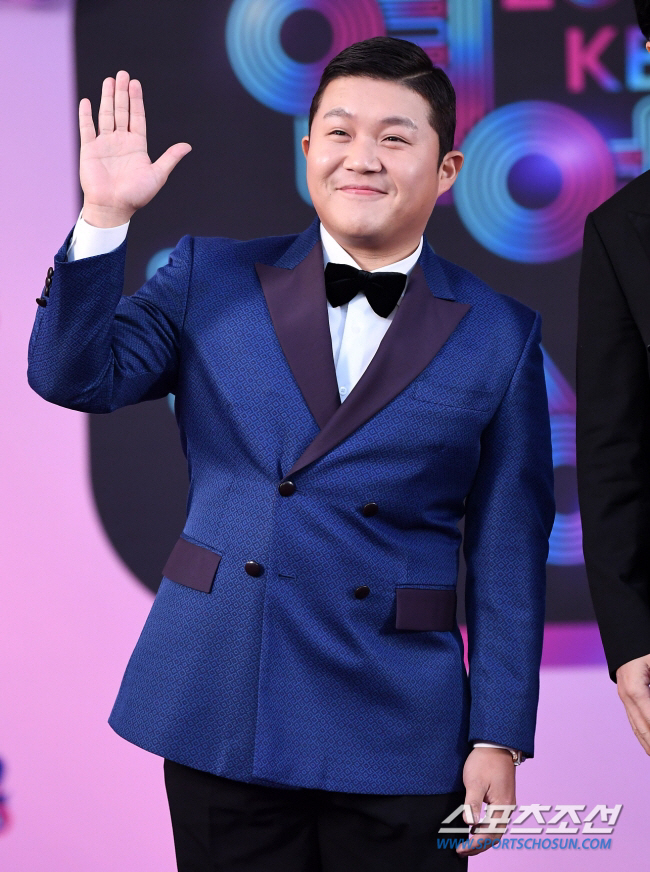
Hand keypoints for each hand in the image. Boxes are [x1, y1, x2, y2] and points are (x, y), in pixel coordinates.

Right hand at [78, 70, 191, 226]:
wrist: (114, 208)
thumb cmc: (137, 195)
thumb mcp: (158, 175)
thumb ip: (170, 158)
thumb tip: (188, 146)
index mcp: (137, 146)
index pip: (137, 117)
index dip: (136, 101)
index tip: (135, 83)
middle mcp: (121, 142)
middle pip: (121, 112)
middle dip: (122, 93)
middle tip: (122, 74)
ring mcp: (105, 144)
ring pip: (106, 115)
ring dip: (107, 98)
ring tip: (109, 80)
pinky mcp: (90, 150)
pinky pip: (87, 128)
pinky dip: (86, 115)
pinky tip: (87, 101)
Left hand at [456, 747, 515, 856]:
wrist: (496, 744)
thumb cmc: (485, 761)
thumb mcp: (475, 781)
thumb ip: (473, 803)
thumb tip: (469, 823)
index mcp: (502, 806)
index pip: (489, 834)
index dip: (475, 844)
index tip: (460, 848)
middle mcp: (507, 808)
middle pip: (495, 836)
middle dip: (479, 846)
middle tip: (461, 849)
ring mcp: (506, 804)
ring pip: (495, 829)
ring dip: (482, 839)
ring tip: (466, 842)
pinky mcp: (502, 799)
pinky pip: (495, 821)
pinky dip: (485, 829)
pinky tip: (474, 828)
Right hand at [616, 653, 649, 752]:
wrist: (625, 630)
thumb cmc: (642, 644)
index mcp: (634, 689)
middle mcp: (626, 695)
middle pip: (643, 729)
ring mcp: (624, 694)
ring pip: (637, 727)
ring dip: (648, 744)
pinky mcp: (626, 693)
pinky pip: (635, 719)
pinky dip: (643, 733)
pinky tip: (648, 743)